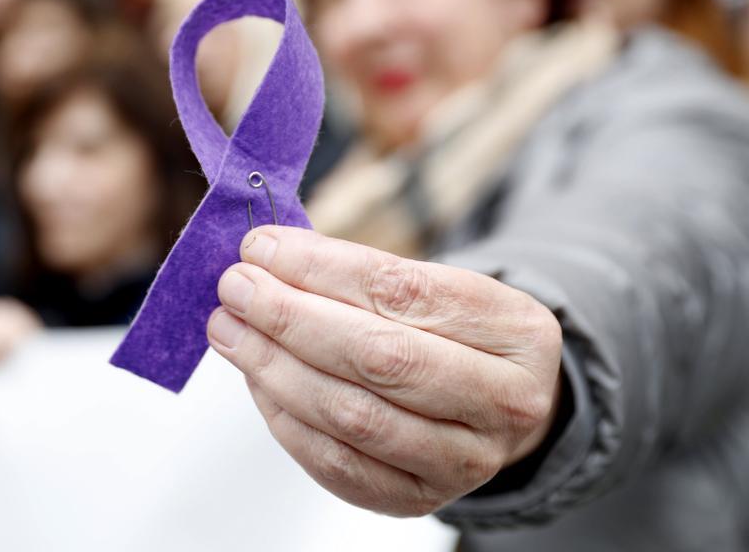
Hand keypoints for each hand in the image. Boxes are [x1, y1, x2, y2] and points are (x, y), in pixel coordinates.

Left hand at [206, 226, 562, 516]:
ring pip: (351, 415)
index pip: (404, 291)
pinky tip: (256, 378)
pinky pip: (334, 462)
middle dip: (291, 317)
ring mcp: (464, 462)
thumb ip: (359, 272)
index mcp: (517, 330)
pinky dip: (283, 416)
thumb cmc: (455, 336)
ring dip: (274, 367)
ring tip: (231, 329)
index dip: (322, 268)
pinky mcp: (416, 499)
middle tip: (237, 288)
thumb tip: (267, 254)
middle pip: (379, 357)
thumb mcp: (436, 289)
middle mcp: (504, 403)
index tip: (262, 247)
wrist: (496, 409)